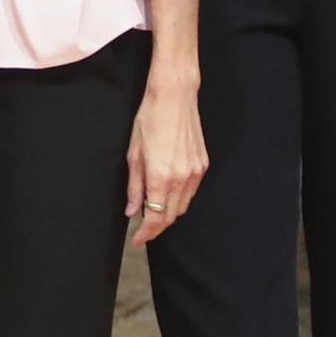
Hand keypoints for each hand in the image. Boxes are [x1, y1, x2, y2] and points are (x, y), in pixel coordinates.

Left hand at [126, 72, 206, 245]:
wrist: (174, 97)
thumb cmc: (149, 120)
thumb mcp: (134, 153)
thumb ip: (134, 185)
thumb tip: (132, 210)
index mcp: (161, 176)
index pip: (155, 218)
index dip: (146, 233)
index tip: (137, 240)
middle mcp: (182, 179)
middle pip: (171, 216)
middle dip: (156, 226)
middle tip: (142, 229)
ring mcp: (195, 173)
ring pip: (183, 206)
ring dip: (168, 213)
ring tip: (152, 211)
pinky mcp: (203, 165)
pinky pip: (191, 192)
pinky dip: (179, 198)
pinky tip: (167, 193)